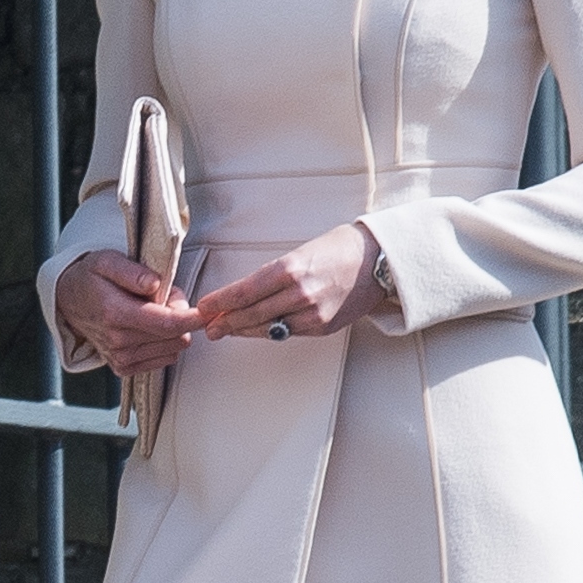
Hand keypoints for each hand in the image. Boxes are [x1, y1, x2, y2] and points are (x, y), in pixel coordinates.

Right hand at [54, 251, 204, 378]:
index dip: (195, 318)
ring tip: (152, 312)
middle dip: (180, 317)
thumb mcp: (106, 261)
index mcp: (116, 313)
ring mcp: (120, 358)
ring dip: (172, 331)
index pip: (169, 323)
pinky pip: (164, 359)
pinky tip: (148, 329)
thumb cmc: (90, 278)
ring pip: (174, 349)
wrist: (67, 302)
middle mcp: (118, 341)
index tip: (208, 311)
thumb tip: (155, 284)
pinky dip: (164, 343)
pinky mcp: (124, 368)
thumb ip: (132, 271)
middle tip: (163, 298)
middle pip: (177, 337)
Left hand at [195, 222, 384, 341]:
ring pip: (267, 328)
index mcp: (290, 269)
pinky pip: (287, 332)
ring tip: (225, 330)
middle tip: (208, 326)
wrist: (378, 261)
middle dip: (225, 322)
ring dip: (243, 330)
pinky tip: (256, 329)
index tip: (203, 307)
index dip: (220, 303)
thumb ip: (272, 275)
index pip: (243, 292)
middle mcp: (299, 294)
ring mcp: (312, 314)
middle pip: (251, 314)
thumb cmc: (337, 250)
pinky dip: (269, 331)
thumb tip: (242, 293)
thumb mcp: (299, 253)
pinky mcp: (322, 327)